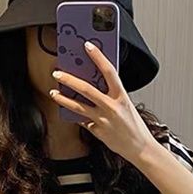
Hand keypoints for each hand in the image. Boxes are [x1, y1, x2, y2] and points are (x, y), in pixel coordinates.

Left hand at [49, 42, 153, 165]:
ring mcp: (102, 120)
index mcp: (121, 96)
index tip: (88, 45)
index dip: (98, 57)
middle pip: (87, 89)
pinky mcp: (96, 131)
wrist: (138, 147)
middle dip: (70, 79)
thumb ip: (112, 94)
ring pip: (78, 106)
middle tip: (58, 73)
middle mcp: (111, 107)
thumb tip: (95, 81)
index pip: (109, 71)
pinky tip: (68, 110)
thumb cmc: (133, 125)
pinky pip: (82, 120)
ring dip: (63, 98)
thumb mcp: (126, 104)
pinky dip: (75, 115)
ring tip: (54, 92)